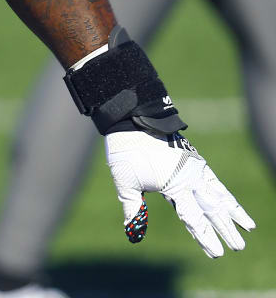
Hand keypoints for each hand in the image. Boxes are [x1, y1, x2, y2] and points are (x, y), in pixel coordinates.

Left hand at [106, 130, 254, 256]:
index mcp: (174, 186)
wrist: (133, 121)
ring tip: (249, 228)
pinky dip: (225, 194)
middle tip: (238, 248)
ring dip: (234, 213)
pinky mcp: (195, 160)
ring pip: (219, 195)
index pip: (192, 219)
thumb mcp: (125, 183)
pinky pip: (214, 181)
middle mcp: (189, 179)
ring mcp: (195, 169)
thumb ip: (133, 209)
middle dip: (225, 230)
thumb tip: (133, 234)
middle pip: (212, 210)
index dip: (205, 238)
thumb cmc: (126, 153)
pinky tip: (231, 204)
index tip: (217, 253)